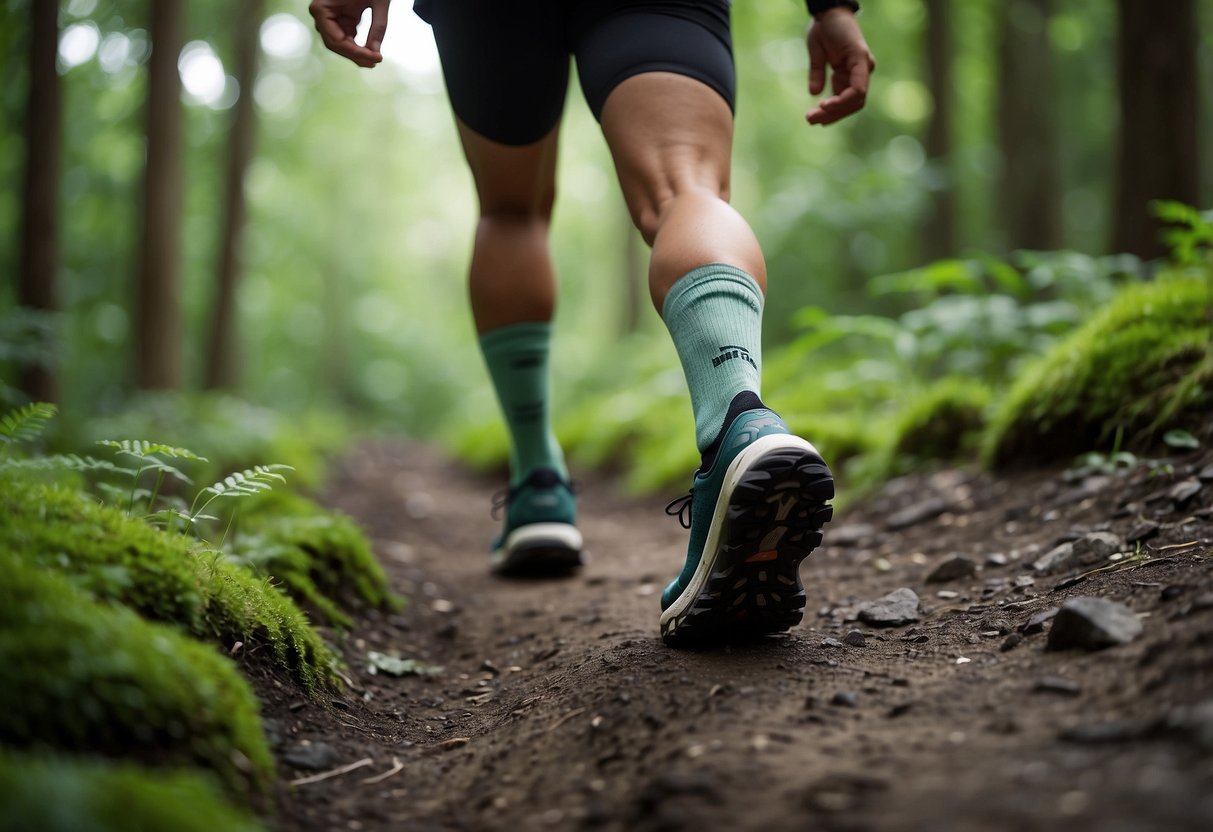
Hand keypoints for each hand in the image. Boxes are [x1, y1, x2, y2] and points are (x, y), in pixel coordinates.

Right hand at [308, 0, 389, 67]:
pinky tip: (372, 52)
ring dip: (357, 53)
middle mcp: (321, 15)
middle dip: (356, 55)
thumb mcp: (378, 2)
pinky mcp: (339, 20)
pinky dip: (358, 46)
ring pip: (340, 44)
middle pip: (335, 45)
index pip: (335, 40)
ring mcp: (329, 18)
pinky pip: (346, 38)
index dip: (356, 53)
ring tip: (375, 59)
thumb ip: (378, 27)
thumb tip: (375, 52)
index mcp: (321, 8)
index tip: (376, 58)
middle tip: (376, 61)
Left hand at [806, 8, 875, 125]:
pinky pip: (843, 97)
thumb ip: (817, 70)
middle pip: (854, 101)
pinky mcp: (848, 77)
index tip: (823, 106)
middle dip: (834, 113)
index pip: (857, 91)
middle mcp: (863, 69)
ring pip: (850, 103)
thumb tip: (814, 93)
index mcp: (860, 60)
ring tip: (811, 119)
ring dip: (832, 113)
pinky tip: (818, 112)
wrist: (832, 14)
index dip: (841, 103)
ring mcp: (857, 74)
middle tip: (811, 119)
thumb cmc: (826, 26)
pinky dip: (832, 106)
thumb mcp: (817, 45)